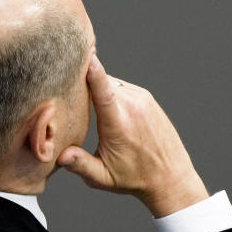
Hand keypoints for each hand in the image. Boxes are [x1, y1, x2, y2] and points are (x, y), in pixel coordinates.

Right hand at [57, 55, 208, 217]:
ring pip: (110, 82)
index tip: (82, 53)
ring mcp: (142, 99)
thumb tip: (60, 157)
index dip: (92, 70)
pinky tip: (105, 107)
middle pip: (100, 82)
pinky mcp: (146, 96)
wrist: (171, 177)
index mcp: (119, 124)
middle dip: (83, 83)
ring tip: (87, 105)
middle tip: (68, 95)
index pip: (103, 90)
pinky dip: (110, 91)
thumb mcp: (103, 178)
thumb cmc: (134, 178)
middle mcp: (132, 106)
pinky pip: (121, 85)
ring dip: (97, 89)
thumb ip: (81, 165)